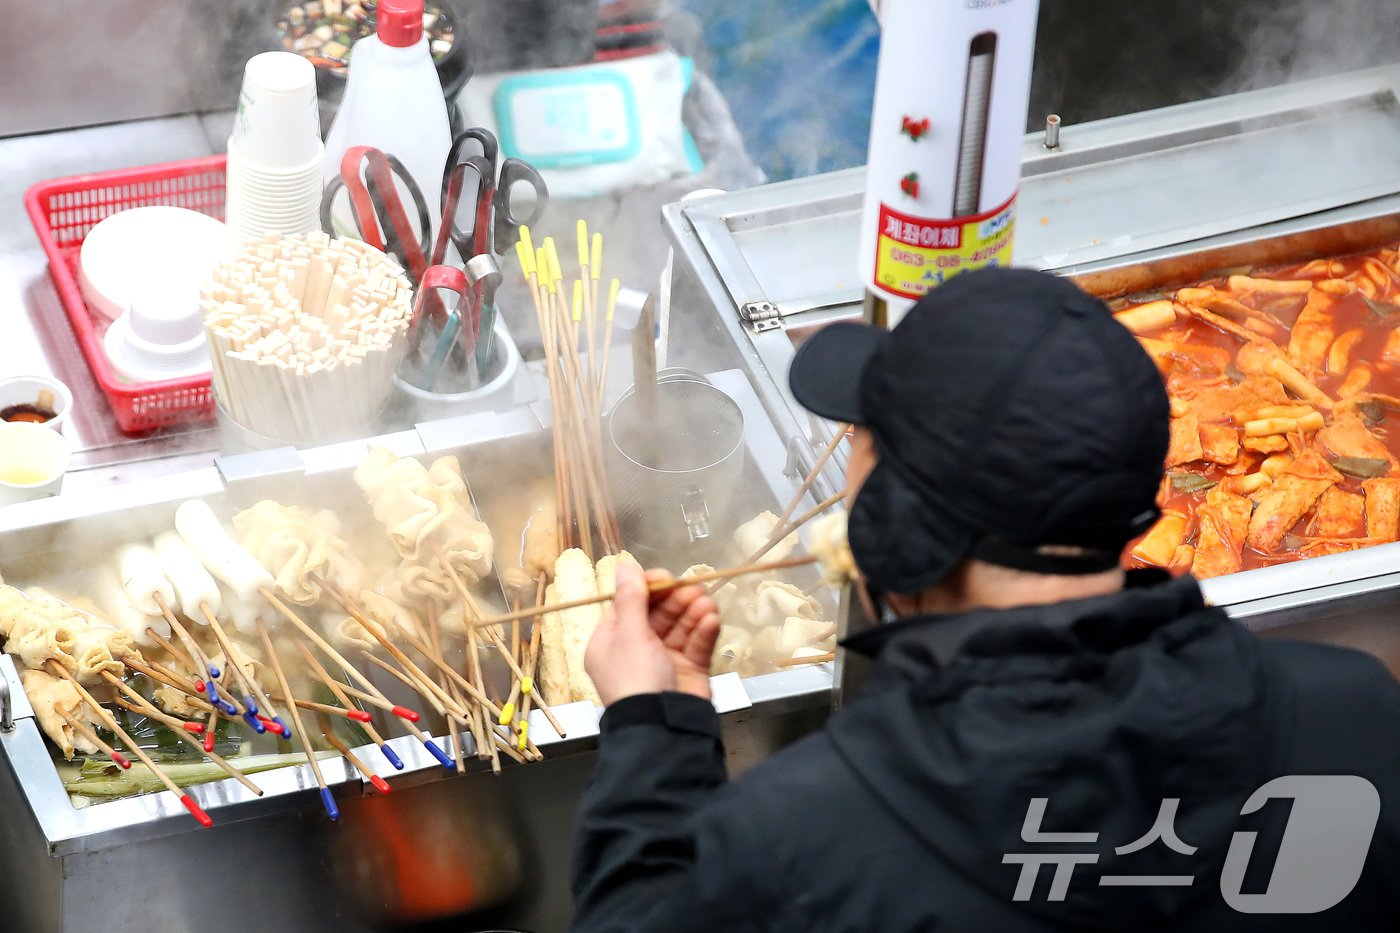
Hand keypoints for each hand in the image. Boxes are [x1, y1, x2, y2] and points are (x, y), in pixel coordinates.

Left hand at [585, 563, 720, 705]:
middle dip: (677, 599)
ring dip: (694, 612)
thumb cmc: (635, 679)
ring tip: (707, 604)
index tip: (666, 577)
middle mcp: (636, 650)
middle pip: (659, 614)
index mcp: (611, 642)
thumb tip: (624, 566)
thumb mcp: (629, 634)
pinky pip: (696, 644)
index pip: (629, 605)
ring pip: (681, 627)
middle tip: (694, 588)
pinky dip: (704, 631)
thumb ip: (631, 598)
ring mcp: (664, 661)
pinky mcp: (688, 670)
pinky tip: (711, 620)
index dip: (649, 588)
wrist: (661, 726)